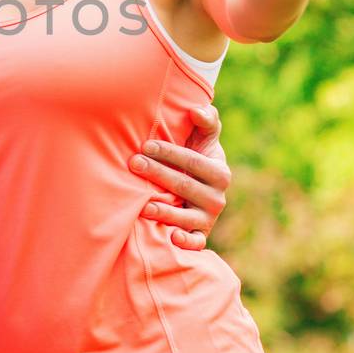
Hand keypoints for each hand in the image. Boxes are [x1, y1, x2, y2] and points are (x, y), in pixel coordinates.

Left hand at [131, 104, 230, 251]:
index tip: (146, 144)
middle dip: (158, 174)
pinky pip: (196, 242)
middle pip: (184, 186)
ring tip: (143, 204)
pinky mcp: (200, 234)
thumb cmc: (197, 155)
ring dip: (164, 211)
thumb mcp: (205, 137)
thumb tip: (196, 110)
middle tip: (133, 163)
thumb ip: (207, 120)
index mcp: (220, 172)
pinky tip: (172, 237)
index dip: (170, 152)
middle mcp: (217, 197)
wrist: (197, 185)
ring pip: (186, 216)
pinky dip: (187, 242)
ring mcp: (208, 218)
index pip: (193, 161)